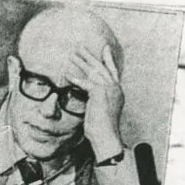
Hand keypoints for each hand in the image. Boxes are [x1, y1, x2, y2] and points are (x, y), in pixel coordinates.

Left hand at [68, 45, 123, 160]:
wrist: (106, 137)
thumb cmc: (102, 131)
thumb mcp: (101, 112)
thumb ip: (98, 101)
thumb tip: (90, 99)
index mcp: (118, 92)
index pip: (113, 71)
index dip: (108, 59)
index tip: (105, 48)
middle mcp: (115, 88)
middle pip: (101, 67)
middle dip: (90, 57)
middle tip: (80, 47)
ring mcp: (109, 89)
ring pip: (93, 71)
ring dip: (81, 62)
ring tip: (72, 55)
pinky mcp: (99, 92)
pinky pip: (85, 82)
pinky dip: (75, 79)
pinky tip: (66, 74)